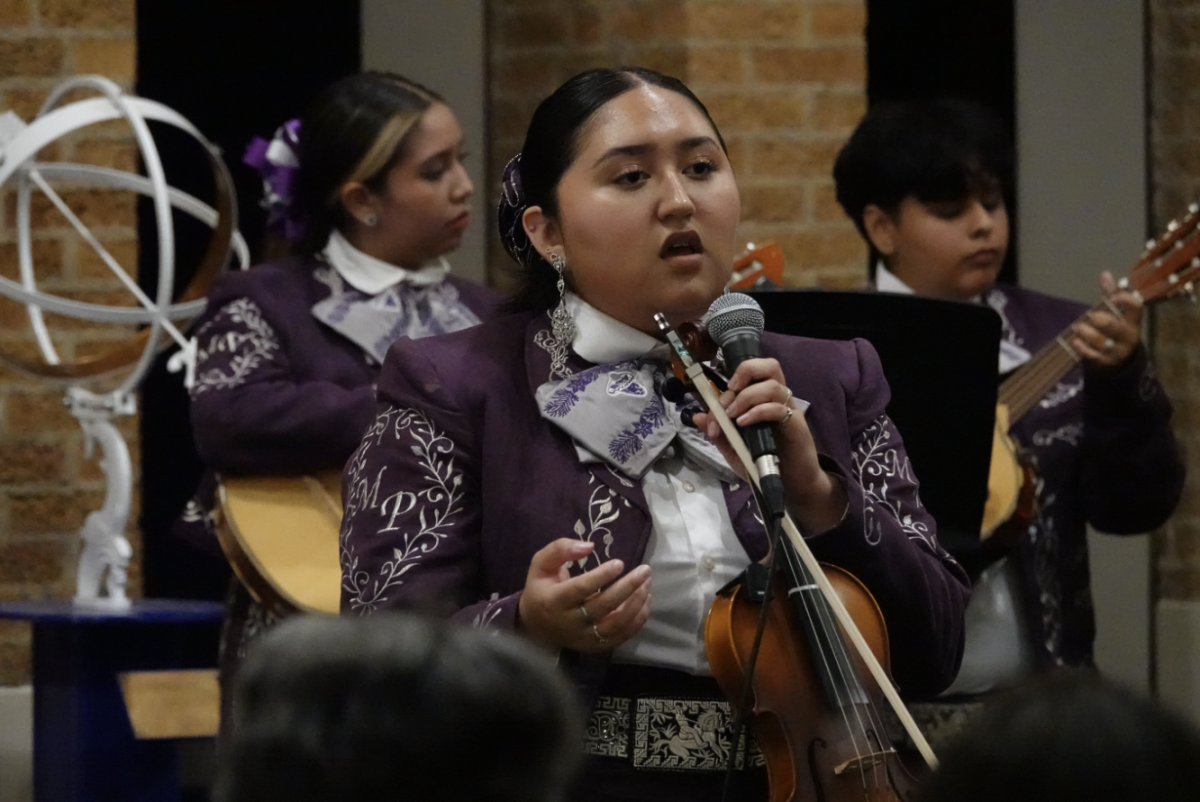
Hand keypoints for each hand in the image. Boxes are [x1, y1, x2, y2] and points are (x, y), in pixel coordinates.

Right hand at [517, 538, 650, 652]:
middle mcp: (569, 623)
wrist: (536, 626)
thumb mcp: (541, 563)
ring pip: (615, 624)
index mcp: (553, 601)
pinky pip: (621, 636)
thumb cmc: (541, 588)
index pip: (580, 589)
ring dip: (636, 603)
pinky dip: (638, 620)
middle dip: (627, 588)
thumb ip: (561, 550)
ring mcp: (584, 638)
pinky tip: (646, 601)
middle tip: (644, 570)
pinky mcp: (595, 646)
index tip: (620, 562)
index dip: (601, 576)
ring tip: (647, 583)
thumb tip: (589, 546)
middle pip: (602, 607)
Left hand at [692, 358, 846, 533]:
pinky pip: (779, 407)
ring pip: (773, 384)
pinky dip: (759, 411)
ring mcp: (788, 409)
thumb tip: (698, 417)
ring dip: (747, 397)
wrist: (789, 486)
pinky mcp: (795, 424)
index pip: (745, 379)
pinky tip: (745, 424)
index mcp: (761, 399)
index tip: (712, 421)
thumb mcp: (734, 450)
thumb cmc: (762, 464)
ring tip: (734, 417)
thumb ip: (719, 432)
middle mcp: (776, 399)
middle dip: (744, 372)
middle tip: (730, 393)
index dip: (723, 393)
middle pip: (769, 365)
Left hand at [1070, 271, 1142, 368]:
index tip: (1114, 297)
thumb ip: (1110, 295)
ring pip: (1102, 342)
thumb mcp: (1117, 313)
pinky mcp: (1105, 362)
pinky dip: (1083, 348)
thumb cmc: (1116, 330)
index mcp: (1133, 321)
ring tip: (1079, 327)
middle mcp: (1128, 336)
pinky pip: (1093, 355)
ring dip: (1088, 334)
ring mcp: (1117, 350)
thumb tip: (1105, 273)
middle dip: (1102, 320)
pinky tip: (1075, 341)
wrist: (1119, 360)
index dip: (1125, 301)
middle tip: (1091, 316)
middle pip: (1116, 327)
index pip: (1135, 308)